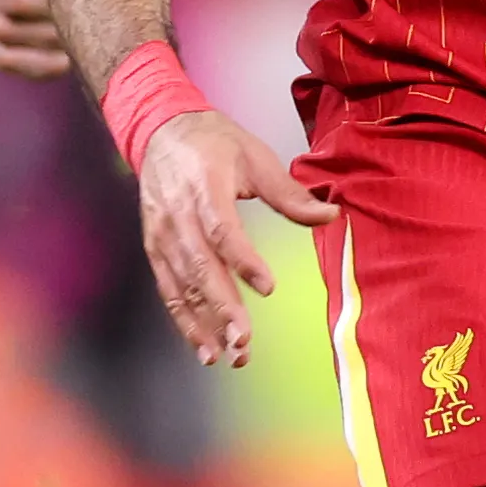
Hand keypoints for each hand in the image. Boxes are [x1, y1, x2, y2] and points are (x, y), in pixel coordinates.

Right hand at [138, 108, 337, 366]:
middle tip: (244, 341)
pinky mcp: (155, 248)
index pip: (222, 230)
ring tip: (229, 355)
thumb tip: (330, 216)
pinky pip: (169, 289)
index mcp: (204, 187)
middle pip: (199, 266)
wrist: (161, 131)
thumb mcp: (255, 156)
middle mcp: (178, 215)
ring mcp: (162, 235)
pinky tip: (204, 346)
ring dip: (204, 323)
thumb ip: (289, 193)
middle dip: (222, 307)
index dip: (243, 261)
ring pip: (182, 285)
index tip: (267, 287)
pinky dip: (184, 320)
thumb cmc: (214, 143)